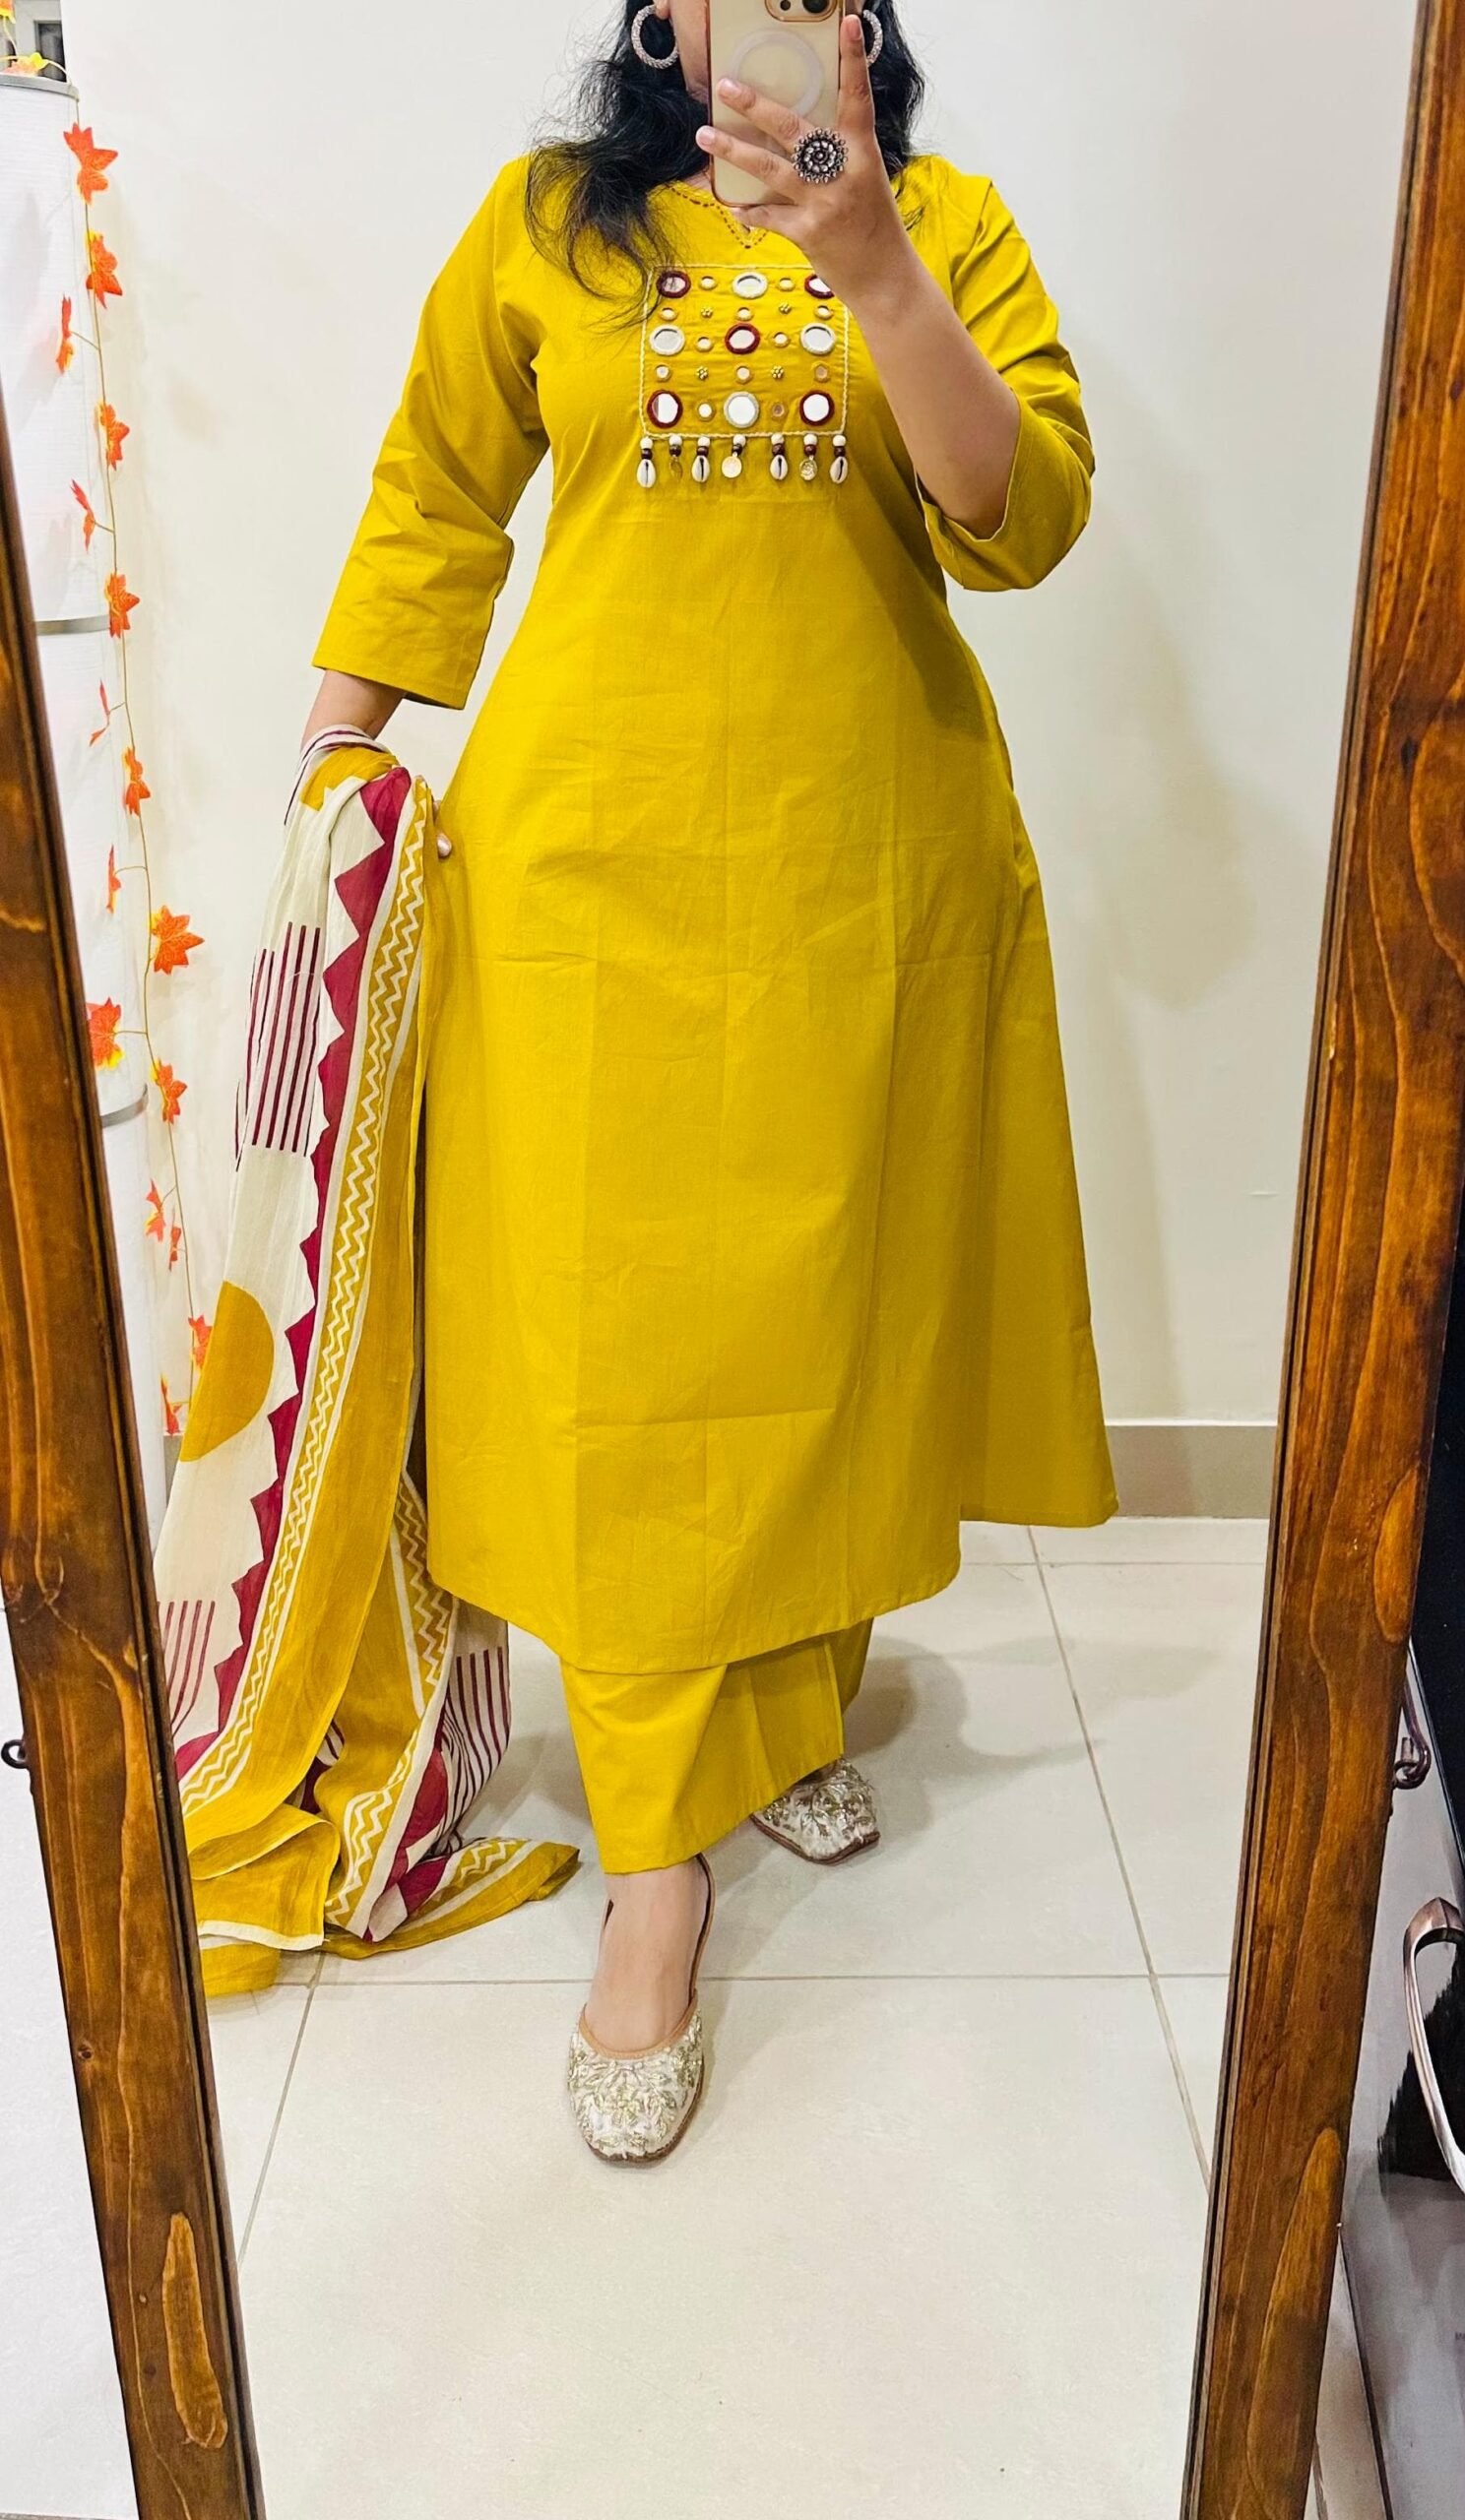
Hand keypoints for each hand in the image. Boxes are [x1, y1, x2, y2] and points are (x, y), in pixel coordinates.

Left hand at [696, 11, 916, 316]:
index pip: (858, 98)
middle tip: (726, 87)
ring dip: (733, 151)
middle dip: (755, 106)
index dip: (853, 61)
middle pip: (793, 129)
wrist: (886, 280)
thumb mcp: (866, 181)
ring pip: (769, 168)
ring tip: (704, 136)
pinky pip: (769, 216)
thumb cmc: (875, 227)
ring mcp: (824, 203)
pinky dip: (751, 211)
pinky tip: (734, 206)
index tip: (848, 25)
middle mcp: (842, 173)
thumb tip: (798, 136)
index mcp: (862, 153)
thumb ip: (838, 156)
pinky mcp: (808, 232)